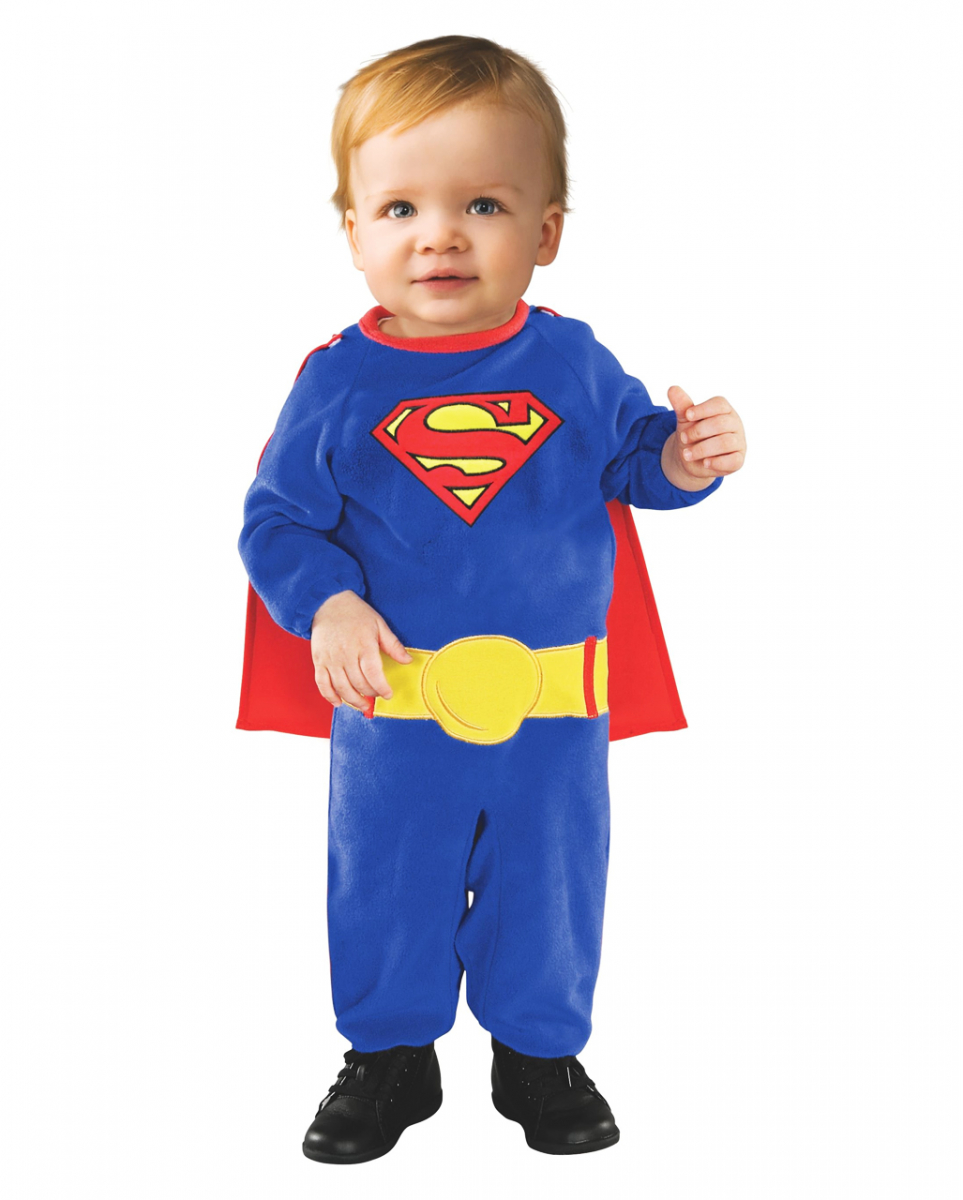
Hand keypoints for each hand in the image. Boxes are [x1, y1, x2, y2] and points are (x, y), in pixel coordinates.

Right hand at [310, 590, 412, 710]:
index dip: (382, 688)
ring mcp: (331, 659)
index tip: (388, 694)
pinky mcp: (319, 661)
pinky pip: (322, 684)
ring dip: (353, 700)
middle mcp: (346, 655)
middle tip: (376, 697)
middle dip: (370, 695)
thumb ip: (393, 645)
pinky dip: (330, 696)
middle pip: (359, 683)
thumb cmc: (355, 613)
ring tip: (362, 705)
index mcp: (363, 645)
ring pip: (342, 688)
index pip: (373, 674)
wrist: (328, 603)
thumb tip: (408, 661)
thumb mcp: (379, 625)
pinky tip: (339, 702)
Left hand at [661, 386, 746, 488]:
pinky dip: (717, 462)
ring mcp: (739, 442)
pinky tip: (705, 463)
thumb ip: (682, 405)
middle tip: (683, 438)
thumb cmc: (693, 436)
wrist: (693, 460)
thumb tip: (672, 388)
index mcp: (724, 411)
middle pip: (721, 424)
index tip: (687, 415)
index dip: (703, 409)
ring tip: (687, 454)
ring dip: (703, 449)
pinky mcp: (738, 460)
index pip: (719, 404)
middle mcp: (735, 424)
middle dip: (698, 431)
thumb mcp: (686, 420)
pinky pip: (733, 461)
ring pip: (725, 443)